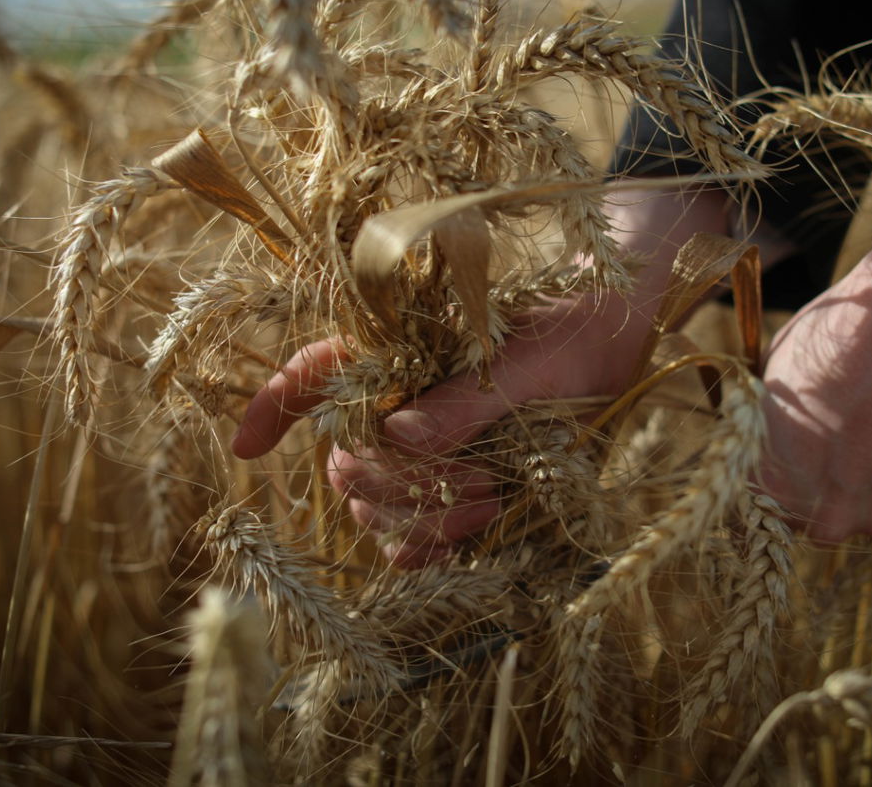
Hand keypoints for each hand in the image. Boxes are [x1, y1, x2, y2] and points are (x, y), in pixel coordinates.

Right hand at [232, 188, 733, 565]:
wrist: (625, 340)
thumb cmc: (576, 325)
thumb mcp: (530, 356)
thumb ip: (469, 397)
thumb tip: (402, 437)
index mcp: (399, 353)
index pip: (315, 374)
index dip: (275, 407)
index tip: (246, 449)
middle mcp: (402, 402)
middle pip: (349, 460)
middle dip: (394, 485)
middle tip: (472, 485)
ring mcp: (429, 448)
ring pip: (377, 504)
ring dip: (418, 519)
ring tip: (488, 506)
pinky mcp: (461, 485)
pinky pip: (415, 534)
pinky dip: (429, 546)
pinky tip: (468, 538)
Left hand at [753, 249, 871, 539]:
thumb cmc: (841, 338)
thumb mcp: (777, 377)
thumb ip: (772, 430)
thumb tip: (772, 443)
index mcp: (777, 485)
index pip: (765, 508)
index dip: (780, 483)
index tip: (795, 461)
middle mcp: (826, 515)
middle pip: (817, 520)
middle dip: (826, 490)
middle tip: (845, 442)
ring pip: (870, 514)